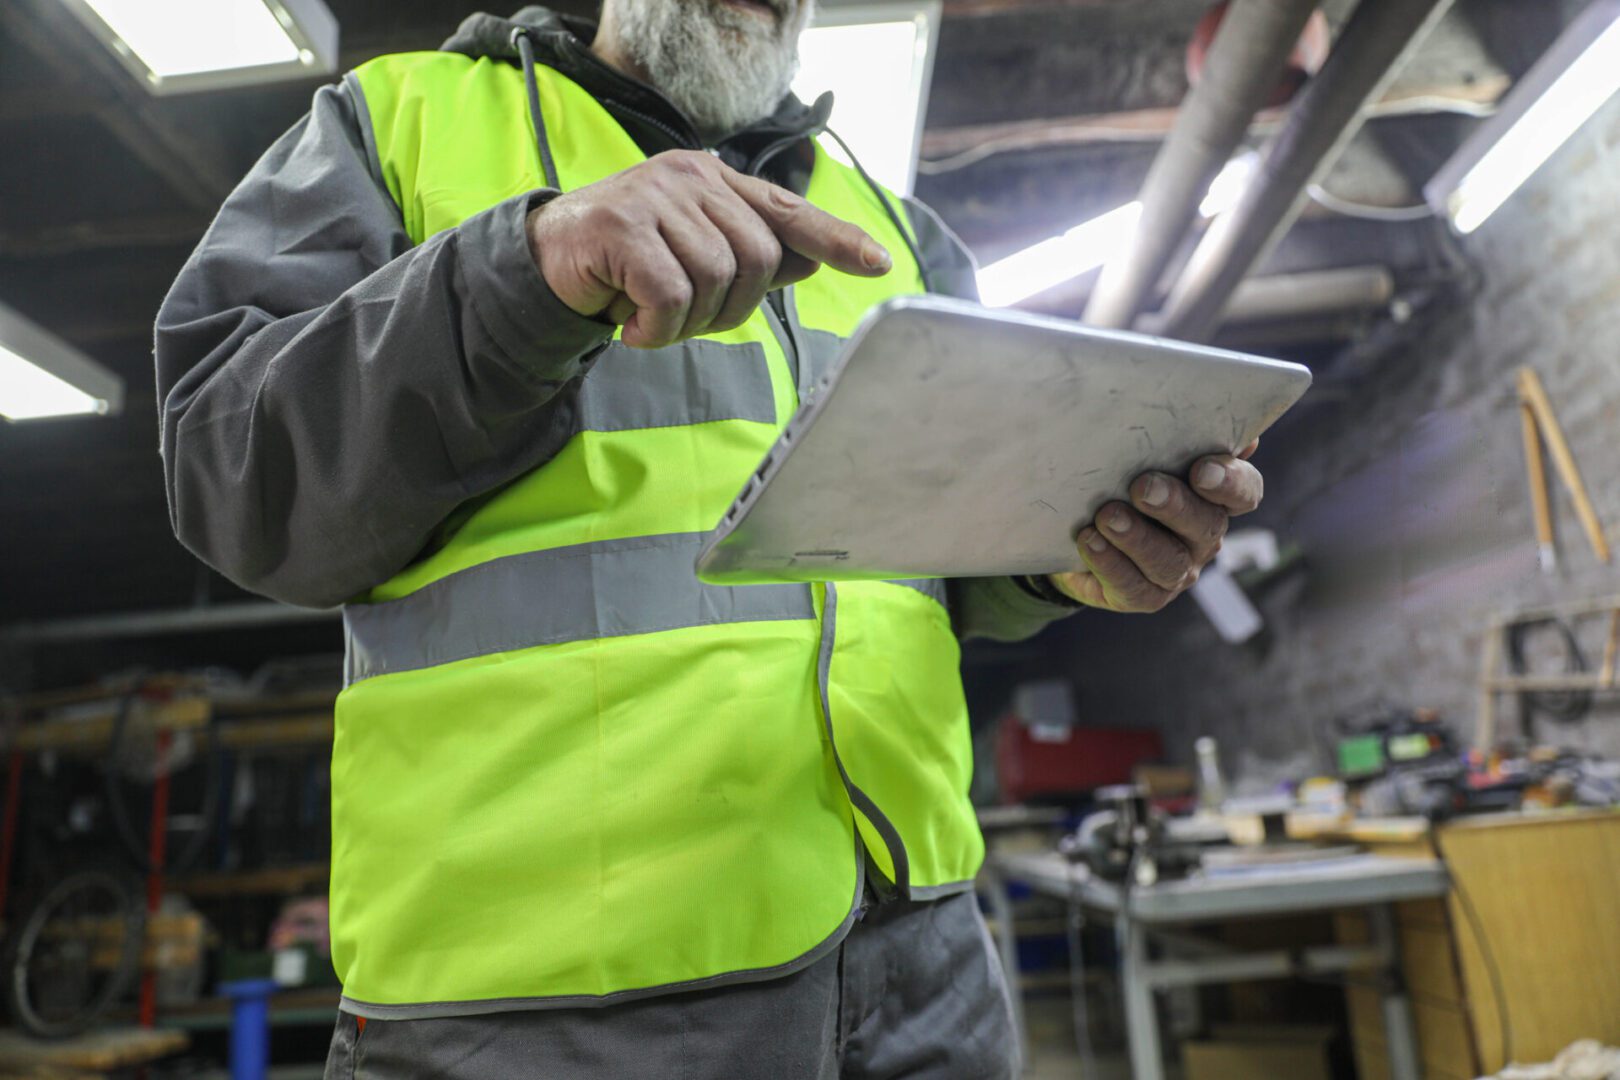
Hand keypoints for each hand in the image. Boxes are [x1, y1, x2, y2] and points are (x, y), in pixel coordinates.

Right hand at [525, 150, 891, 348]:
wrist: (542, 264)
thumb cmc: (623, 264)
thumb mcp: (690, 257)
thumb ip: (746, 255)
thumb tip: (810, 261)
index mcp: (713, 180)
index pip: (787, 210)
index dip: (835, 238)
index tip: (879, 264)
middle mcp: (690, 178)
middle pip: (758, 259)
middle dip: (732, 309)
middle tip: (686, 321)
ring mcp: (655, 198)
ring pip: (717, 280)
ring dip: (689, 323)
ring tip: (652, 320)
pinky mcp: (622, 228)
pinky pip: (672, 298)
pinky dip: (657, 331)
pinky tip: (631, 328)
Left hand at [1049, 440, 1262, 611]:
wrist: (1078, 531)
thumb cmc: (1121, 482)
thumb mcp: (1145, 454)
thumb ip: (1179, 437)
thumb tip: (1228, 427)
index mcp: (1215, 498)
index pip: (1244, 491)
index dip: (1229, 482)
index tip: (1200, 469)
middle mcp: (1203, 537)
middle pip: (1205, 525)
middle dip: (1174, 505)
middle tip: (1141, 487)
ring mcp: (1177, 571)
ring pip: (1168, 560)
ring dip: (1137, 538)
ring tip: (1107, 517)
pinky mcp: (1144, 596)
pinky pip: (1133, 586)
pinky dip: (1110, 563)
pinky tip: (1090, 541)